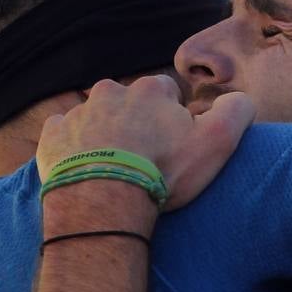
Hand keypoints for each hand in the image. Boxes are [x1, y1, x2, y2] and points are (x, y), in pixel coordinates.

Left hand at [37, 77, 254, 209]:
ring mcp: (78, 113)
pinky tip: (85, 168)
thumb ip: (237, 110)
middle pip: (128, 102)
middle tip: (143, 158)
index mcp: (150, 91)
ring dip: (105, 135)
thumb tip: (239, 99)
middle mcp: (110, 92)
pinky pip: (63, 133)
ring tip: (114, 167)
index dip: (173, 118)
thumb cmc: (163, 172)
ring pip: (95, 117)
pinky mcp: (52, 135)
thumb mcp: (217, 142)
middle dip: (136, 123)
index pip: (166, 93)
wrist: (104, 201)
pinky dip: (73, 146)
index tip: (173, 145)